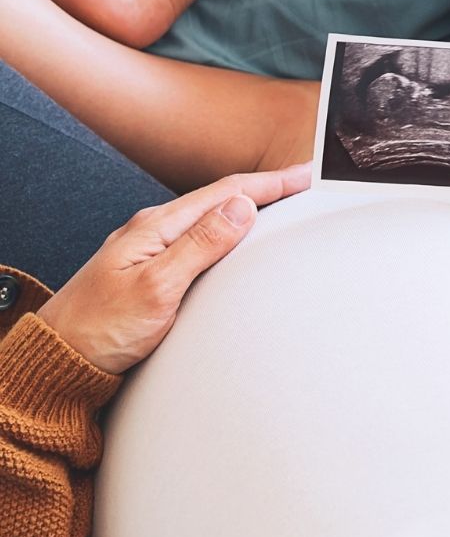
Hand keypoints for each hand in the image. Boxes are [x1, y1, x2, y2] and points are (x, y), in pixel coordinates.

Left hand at [36, 164, 311, 373]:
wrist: (57, 361)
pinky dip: (230, 228)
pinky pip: (201, 236)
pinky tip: (237, 236)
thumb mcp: (156, 288)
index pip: (226, 192)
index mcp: (157, 226)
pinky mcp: (152, 267)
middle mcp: (154, 230)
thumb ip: (199, 246)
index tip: (305, 175)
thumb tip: (241, 209)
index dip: (270, 181)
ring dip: (249, 205)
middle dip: (266, 187)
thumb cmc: (98, 330)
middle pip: (221, 197)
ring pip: (212, 216)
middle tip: (304, 183)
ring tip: (281, 202)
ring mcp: (151, 247)